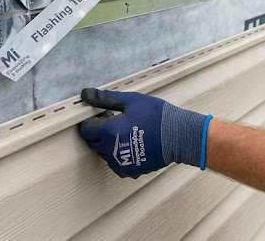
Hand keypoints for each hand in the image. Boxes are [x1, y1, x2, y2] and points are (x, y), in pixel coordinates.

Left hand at [78, 88, 211, 177]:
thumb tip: (86, 94)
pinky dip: (120, 155)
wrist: (179, 136)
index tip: (104, 115)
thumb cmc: (157, 116)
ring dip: (109, 143)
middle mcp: (111, 150)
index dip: (92, 121)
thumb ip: (106, 99)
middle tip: (116, 122)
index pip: (85, 130)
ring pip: (104, 153)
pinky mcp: (130, 170)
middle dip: (99, 132)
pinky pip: (117, 163)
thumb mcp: (131, 101)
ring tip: (127, 132)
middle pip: (93, 142)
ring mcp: (120, 162)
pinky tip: (132, 144)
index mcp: (109, 131)